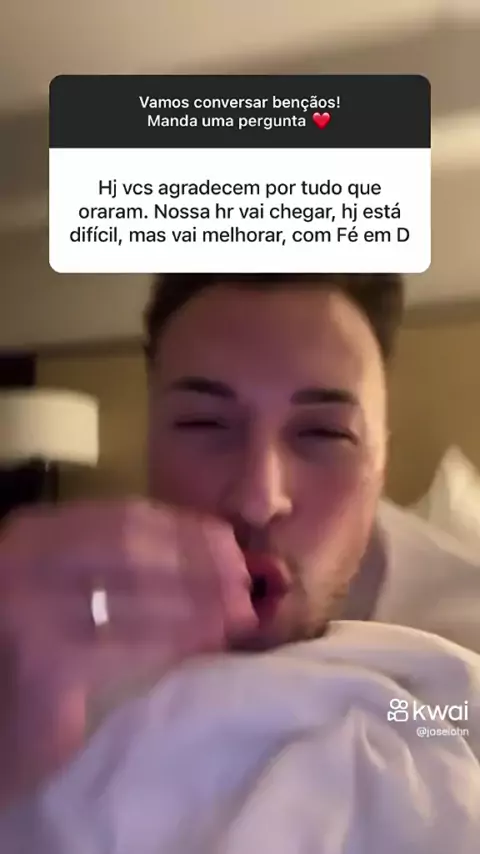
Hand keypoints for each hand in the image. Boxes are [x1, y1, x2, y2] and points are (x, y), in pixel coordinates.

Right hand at [0, 499, 255, 805]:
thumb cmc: (32, 657)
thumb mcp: (65, 593)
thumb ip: (118, 571)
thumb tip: (207, 565)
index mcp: (38, 534)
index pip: (124, 517)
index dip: (185, 530)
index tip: (230, 546)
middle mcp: (26, 558)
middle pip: (132, 549)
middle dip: (198, 566)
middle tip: (245, 589)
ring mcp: (29, 606)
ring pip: (132, 593)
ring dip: (195, 604)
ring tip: (237, 617)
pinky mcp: (42, 663)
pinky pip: (123, 645)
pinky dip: (170, 641)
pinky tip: (203, 646)